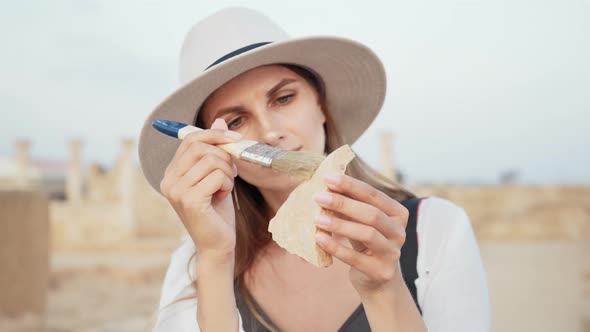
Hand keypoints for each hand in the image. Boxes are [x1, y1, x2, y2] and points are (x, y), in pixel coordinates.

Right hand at [160, 118, 240, 263]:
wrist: (217, 244)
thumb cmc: (217, 211)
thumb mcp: (217, 175)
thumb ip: (216, 150)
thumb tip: (219, 120)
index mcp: (172, 173)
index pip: (190, 139)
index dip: (214, 134)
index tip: (234, 138)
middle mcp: (169, 180)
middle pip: (200, 147)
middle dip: (224, 155)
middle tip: (231, 172)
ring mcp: (176, 191)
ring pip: (211, 161)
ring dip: (227, 172)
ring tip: (224, 188)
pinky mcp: (190, 201)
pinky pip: (217, 176)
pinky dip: (227, 184)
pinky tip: (222, 197)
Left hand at [313, 174, 408, 295]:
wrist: (377, 279)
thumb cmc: (365, 242)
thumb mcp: (360, 221)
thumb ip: (349, 205)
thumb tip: (325, 186)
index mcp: (398, 213)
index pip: (374, 194)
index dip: (351, 185)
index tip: (327, 178)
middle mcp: (399, 231)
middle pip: (371, 214)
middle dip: (343, 203)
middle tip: (318, 197)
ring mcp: (392, 253)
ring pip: (367, 234)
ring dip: (339, 224)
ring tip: (317, 218)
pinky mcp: (381, 271)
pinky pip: (355, 258)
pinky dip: (335, 247)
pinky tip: (319, 238)